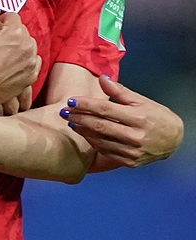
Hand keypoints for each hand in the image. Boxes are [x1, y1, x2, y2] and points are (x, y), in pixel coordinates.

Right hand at [0, 7, 40, 113]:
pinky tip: (10, 63)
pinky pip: (32, 61)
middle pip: (22, 30)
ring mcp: (31, 63)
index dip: (1, 19)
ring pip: (28, 46)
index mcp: (14, 34)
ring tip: (2, 52)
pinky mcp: (31, 77)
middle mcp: (27, 47)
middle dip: (10, 32)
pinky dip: (24, 59)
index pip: (13, 16)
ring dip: (18, 45)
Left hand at [64, 74, 183, 168]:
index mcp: (138, 118)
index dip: (86, 105)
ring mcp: (132, 151)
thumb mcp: (141, 101)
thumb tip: (102, 78)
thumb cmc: (157, 117)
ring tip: (71, 122)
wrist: (174, 140)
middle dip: (78, 118)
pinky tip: (84, 134)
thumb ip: (119, 91)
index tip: (71, 100)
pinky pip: (105, 151)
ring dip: (82, 131)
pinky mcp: (130, 162)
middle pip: (99, 126)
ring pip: (100, 140)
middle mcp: (135, 136)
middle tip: (64, 112)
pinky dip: (93, 142)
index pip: (105, 109)